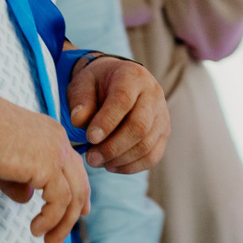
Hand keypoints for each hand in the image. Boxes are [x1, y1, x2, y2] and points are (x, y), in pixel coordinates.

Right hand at [0, 89, 91, 242]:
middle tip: (58, 239)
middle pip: (79, 183)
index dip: (80, 191)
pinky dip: (51, 220)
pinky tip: (36, 229)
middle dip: (73, 215)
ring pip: (73, 196)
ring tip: (47, 242)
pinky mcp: (48, 166)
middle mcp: (59, 140)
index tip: (82, 211)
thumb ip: (19, 179)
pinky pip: (59, 201)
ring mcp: (56, 152)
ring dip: (61, 225)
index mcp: (51, 133)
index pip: (74, 166)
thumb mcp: (4, 161)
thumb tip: (27, 198)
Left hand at [67, 55, 169, 172]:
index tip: (90, 138)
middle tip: (90, 157)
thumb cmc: (97, 84)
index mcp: (132, 76)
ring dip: (120, 159)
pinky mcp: (163, 133)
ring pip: (146, 145)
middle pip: (139, 127)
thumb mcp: (83, 84)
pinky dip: (131, 166)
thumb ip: (80, 101)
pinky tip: (111, 165)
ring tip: (97, 161)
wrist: (117, 82)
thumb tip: (79, 121)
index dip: (107, 122)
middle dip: (113, 147)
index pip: (123, 101)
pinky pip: (152, 156)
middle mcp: (153, 94)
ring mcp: (162, 115)